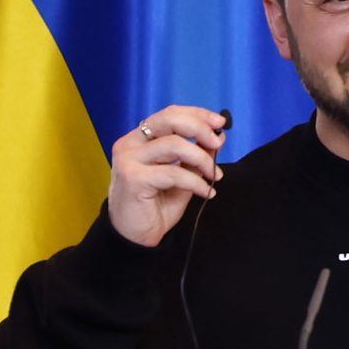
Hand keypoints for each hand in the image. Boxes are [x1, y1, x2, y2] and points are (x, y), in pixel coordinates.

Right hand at [107, 105, 227, 246]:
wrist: (135, 235)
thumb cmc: (155, 205)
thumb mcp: (181, 176)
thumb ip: (194, 157)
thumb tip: (217, 136)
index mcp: (139, 139)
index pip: (169, 114)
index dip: (197, 114)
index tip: (220, 122)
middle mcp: (130, 144)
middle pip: (170, 120)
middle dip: (200, 129)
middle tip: (218, 144)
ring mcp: (128, 159)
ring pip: (175, 145)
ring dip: (202, 159)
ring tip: (214, 176)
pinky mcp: (133, 178)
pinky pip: (174, 173)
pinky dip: (196, 182)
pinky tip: (206, 192)